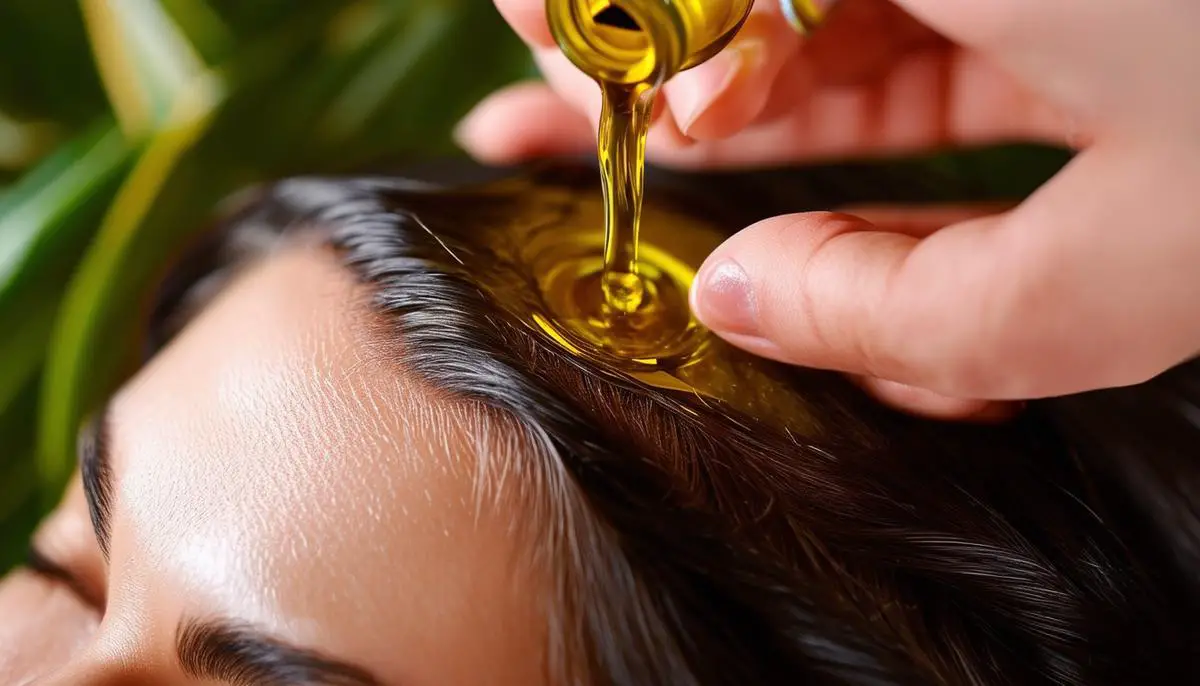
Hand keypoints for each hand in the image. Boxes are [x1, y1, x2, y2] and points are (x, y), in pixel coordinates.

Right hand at [458, 0, 1199, 419]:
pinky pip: (910, 32)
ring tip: (624, 145)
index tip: (524, 92)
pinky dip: (839, 93)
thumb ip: (917, 302)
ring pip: (824, 0)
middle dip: (631, 49)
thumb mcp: (1146, 262)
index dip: (587, 13)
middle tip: (535, 118)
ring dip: (723, 78)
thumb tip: (744, 301)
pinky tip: (768, 161)